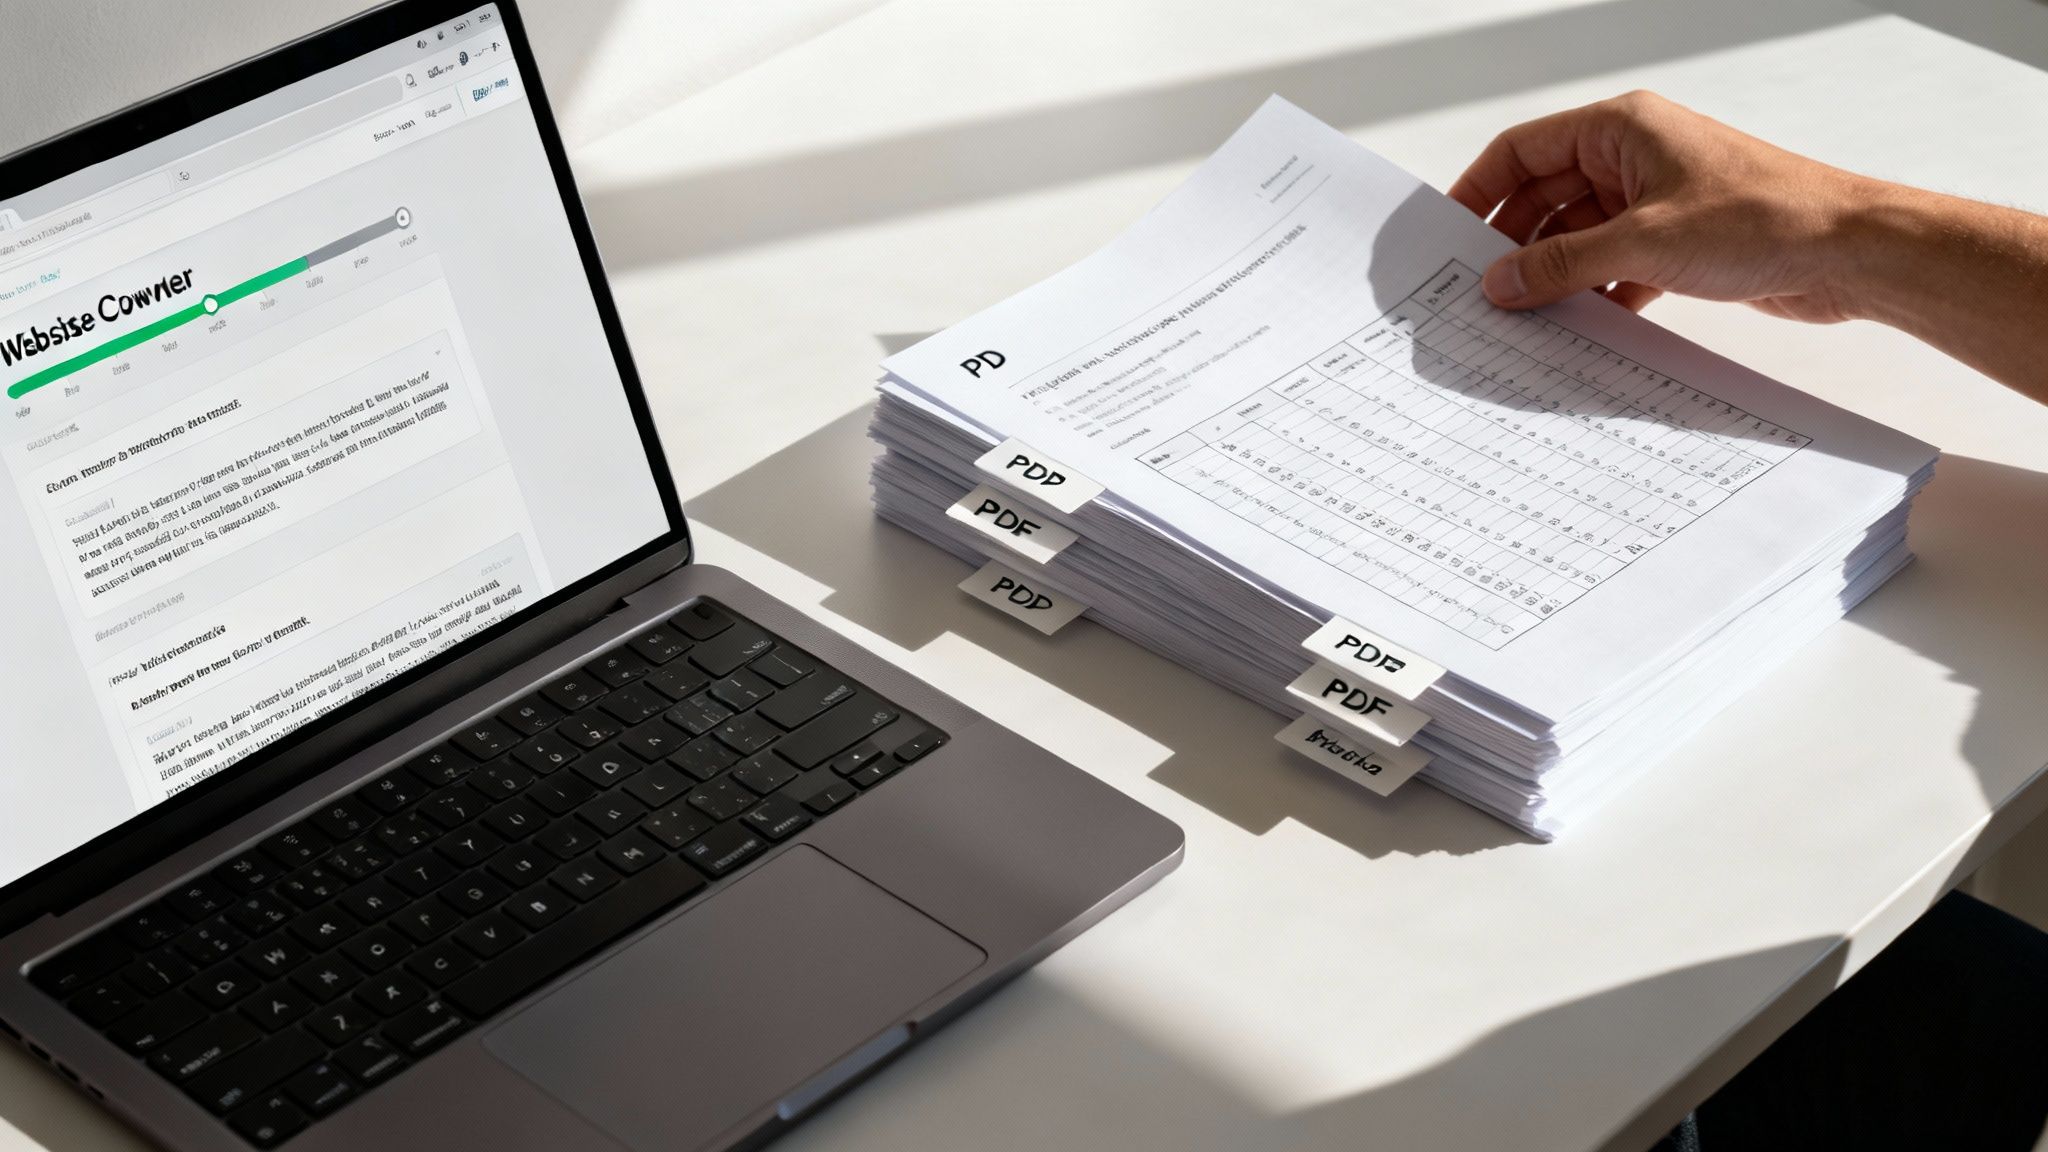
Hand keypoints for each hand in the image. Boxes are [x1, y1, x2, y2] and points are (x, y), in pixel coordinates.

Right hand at [1448, 91, 1871, 320]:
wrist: (1850, 251)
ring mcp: (1656, 200)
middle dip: (1513, 243)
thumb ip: (1562, 263)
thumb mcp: (1643, 243)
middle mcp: (1635, 156)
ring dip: (1553, 274)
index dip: (1479, 191)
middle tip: (1480, 290)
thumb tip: (1500, 282)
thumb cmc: (1765, 218)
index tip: (1446, 235)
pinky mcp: (1677, 243)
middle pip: (1545, 196)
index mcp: (1621, 127)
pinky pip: (1611, 265)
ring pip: (1577, 235)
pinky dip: (1592, 293)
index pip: (1523, 150)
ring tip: (1521, 317)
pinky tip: (1575, 327)